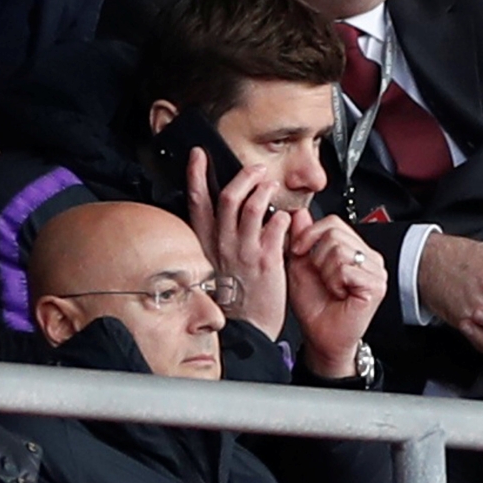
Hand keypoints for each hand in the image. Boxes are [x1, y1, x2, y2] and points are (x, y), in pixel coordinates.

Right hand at [187, 148, 290, 339]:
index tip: (199, 155)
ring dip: (264, 191)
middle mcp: (223, 245)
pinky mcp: (267, 261)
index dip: (197, 174)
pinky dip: (283, 217)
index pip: (198, 201)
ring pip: (252, 207)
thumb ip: (222, 236)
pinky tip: (286, 218)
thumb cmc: (233, 296)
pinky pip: (276, 227)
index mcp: (207, 243)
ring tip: (272, 186)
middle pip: (229, 197)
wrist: (245, 328)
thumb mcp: (216, 262)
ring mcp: (245, 252)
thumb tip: (234, 211)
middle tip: (257, 170)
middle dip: (244, 176)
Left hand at [287, 211, 386, 378]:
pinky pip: (346, 268)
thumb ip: (301, 239)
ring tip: (331, 286)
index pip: (333, 222)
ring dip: (325, 270)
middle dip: (316, 255)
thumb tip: (300, 214)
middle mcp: (368, 257)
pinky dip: (334, 281)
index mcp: (353, 249)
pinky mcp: (376, 285)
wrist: (321, 336)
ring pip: (340, 249)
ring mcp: (376, 270)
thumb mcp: (300, 266)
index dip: (310, 234)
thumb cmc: (314, 306)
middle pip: (334, 232)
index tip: (298, 250)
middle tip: (319, 275)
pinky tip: (338, 293)